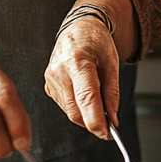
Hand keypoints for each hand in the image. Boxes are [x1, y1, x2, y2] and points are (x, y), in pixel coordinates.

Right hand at [44, 17, 118, 139]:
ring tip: (98, 101)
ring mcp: (51, 79)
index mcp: (78, 61)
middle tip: (109, 124)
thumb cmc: (96, 41)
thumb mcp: (112, 63)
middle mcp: (60, 71)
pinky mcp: (48, 85)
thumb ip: (112, 93)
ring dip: (86, 115)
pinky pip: (64, 106)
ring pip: (70, 112)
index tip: (106, 133)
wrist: (78, 28)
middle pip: (76, 111)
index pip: (86, 98)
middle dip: (93, 121)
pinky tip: (84, 95)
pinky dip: (77, 108)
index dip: (96, 120)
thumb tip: (112, 119)